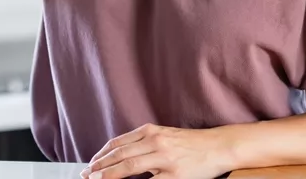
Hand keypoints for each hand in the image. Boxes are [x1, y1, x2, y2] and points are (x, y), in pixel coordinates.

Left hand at [81, 124, 235, 178]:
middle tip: (87, 174)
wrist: (218, 146)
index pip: (118, 143)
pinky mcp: (175, 175)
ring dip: (108, 175)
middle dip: (99, 166)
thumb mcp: (166, 135)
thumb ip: (145, 143)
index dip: (101, 154)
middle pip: (119, 155)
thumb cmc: (192, 143)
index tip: (91, 163)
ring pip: (129, 167)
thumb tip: (122, 155)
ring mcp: (165, 159)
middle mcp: (155, 142)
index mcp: (152, 132)